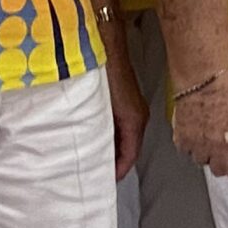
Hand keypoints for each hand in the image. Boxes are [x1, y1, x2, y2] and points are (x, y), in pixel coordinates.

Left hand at [105, 47, 148, 179]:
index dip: (118, 171)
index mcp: (135, 121)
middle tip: (96, 174)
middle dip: (115, 163)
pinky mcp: (125, 102)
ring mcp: (133, 109)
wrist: (107, 45)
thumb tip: (90, 151)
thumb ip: (99, 130)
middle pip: (129, 149)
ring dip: (112, 149)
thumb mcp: (102, 106)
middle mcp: (138, 117)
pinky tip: (94, 137)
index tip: (104, 182)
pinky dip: (111, 136)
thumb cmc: (104, 72)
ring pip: (125, 138)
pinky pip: (121, 127)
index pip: (130, 156)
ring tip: (93, 159)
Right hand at [173, 70, 227, 180]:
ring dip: (204, 153)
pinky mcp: (182, 139)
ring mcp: (198, 146)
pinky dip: (189, 145)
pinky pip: (185, 150)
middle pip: (219, 171)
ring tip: (206, 140)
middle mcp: (218, 150)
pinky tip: (193, 134)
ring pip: (201, 161)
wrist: (204, 80)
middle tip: (222, 155)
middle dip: (222, 164)